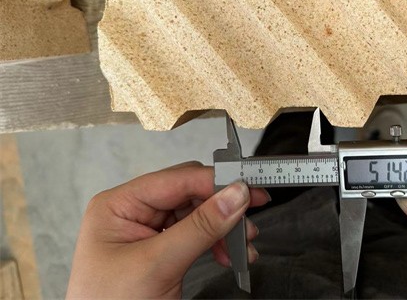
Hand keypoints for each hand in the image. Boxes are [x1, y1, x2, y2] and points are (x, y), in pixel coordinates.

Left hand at [66, 161, 269, 298]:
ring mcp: (148, 232)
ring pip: (199, 214)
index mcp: (119, 205)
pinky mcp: (162, 251)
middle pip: (190, 194)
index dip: (215, 182)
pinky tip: (230, 254)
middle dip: (222, 207)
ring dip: (224, 228)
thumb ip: (200, 227)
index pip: (176, 179)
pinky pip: (198, 235)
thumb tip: (235, 195)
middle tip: (250, 218)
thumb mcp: (157, 265)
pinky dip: (218, 243)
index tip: (248, 188)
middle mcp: (133, 212)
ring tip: (244, 243)